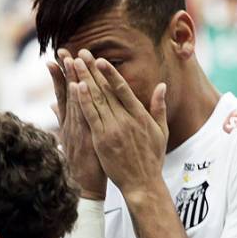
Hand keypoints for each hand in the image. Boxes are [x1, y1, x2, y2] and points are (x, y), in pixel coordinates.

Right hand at [48, 49, 106, 199]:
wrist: (84, 186)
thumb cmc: (82, 164)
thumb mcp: (69, 139)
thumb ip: (62, 120)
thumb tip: (52, 105)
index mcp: (68, 122)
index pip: (63, 93)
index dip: (61, 74)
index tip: (59, 56)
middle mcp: (70, 122)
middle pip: (67, 91)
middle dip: (65, 70)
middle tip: (63, 49)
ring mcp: (77, 128)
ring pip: (74, 99)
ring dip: (72, 78)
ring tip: (69, 59)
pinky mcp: (85, 136)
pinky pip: (83, 115)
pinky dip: (80, 101)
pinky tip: (78, 85)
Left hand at [71, 50, 167, 196]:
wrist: (143, 184)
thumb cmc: (152, 160)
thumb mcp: (161, 132)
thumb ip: (159, 108)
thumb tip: (162, 86)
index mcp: (140, 116)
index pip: (122, 89)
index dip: (110, 73)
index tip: (100, 60)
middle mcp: (126, 119)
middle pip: (106, 90)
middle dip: (93, 70)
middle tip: (82, 53)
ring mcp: (113, 129)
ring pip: (96, 99)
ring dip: (85, 79)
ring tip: (74, 64)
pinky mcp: (102, 140)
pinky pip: (91, 116)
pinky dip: (83, 101)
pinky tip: (76, 87)